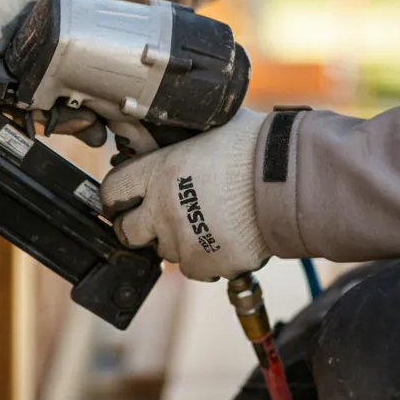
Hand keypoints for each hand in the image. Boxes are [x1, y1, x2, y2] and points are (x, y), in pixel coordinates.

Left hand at [101, 109, 269, 281]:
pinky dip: (206, 259)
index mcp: (158, 170)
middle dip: (137, 227)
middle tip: (158, 220)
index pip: (113, 191)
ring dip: (179, 241)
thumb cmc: (253, 145)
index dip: (117, 196)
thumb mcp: (210, 130)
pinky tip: (223, 240)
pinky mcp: (206, 262)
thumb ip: (186, 141)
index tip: (124, 199)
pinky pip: (195, 269)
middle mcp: (162, 208)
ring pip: (165, 252)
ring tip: (207, 223)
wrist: (286, 178)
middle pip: (126, 231)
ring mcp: (183, 239)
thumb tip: (182, 130)